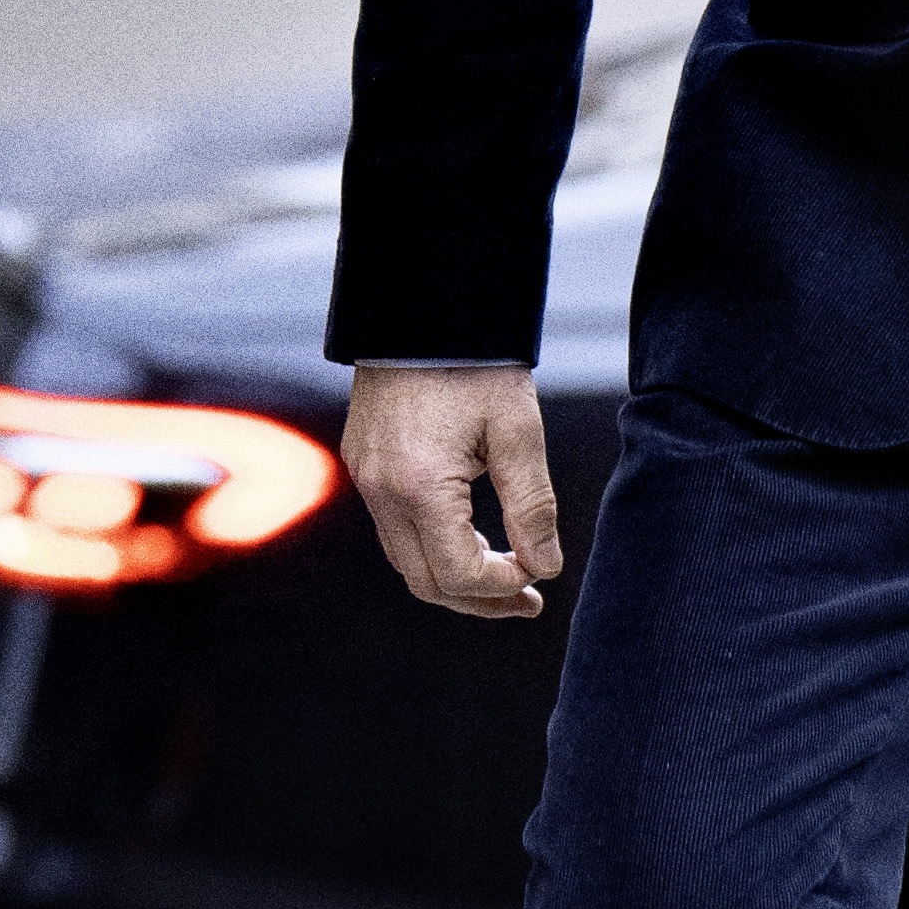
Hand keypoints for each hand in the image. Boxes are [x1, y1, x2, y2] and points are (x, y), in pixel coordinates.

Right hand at [342, 363, 563, 619]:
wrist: (426, 308)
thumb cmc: (478, 365)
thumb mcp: (519, 433)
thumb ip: (532, 507)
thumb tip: (545, 566)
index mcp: (419, 487)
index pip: (458, 573)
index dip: (502, 587)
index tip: (540, 577)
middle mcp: (381, 491)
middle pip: (425, 580)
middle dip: (478, 598)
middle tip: (526, 599)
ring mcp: (365, 478)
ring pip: (405, 559)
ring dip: (453, 576)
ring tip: (506, 574)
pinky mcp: (362, 463)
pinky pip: (393, 528)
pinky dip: (431, 545)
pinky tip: (470, 536)